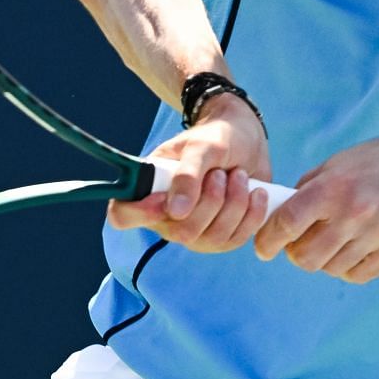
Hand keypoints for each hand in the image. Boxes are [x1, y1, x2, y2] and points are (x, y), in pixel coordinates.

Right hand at [107, 93, 273, 252]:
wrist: (247, 140)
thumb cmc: (217, 137)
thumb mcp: (203, 147)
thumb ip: (187, 175)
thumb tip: (175, 211)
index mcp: (150, 188)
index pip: (123, 214)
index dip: (139, 213)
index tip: (166, 199)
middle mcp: (167, 216)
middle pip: (180, 232)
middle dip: (210, 201)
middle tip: (220, 173)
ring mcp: (194, 230)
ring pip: (211, 239)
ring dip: (233, 204)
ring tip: (239, 176)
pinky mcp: (220, 237)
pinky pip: (234, 240)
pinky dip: (250, 215)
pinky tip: (256, 193)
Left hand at [252, 130, 378, 283]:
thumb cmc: (371, 164)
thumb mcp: (334, 166)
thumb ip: (304, 193)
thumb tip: (274, 221)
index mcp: (333, 187)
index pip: (288, 224)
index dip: (268, 240)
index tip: (263, 248)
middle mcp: (355, 212)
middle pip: (306, 257)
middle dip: (296, 253)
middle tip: (299, 243)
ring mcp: (378, 234)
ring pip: (331, 268)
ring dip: (324, 259)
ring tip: (332, 240)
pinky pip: (356, 274)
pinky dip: (347, 267)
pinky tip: (352, 248)